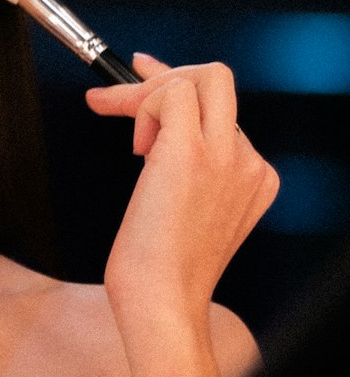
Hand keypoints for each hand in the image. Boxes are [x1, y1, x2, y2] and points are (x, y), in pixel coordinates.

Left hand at [84, 53, 279, 319]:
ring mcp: (226, 155)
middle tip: (121, 98)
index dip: (180, 85)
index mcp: (255, 178)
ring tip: (133, 148)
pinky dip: (140, 106)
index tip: (145, 75)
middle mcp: (248, 162)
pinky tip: (137, 150)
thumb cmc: (159, 265)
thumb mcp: (184, 206)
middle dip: (164, 78)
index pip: (221, 108)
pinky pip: (170, 94)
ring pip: (194, 80)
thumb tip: (149, 114)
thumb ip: (183, 163)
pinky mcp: (192, 152)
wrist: (161, 301)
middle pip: (217, 80)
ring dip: (145, 98)